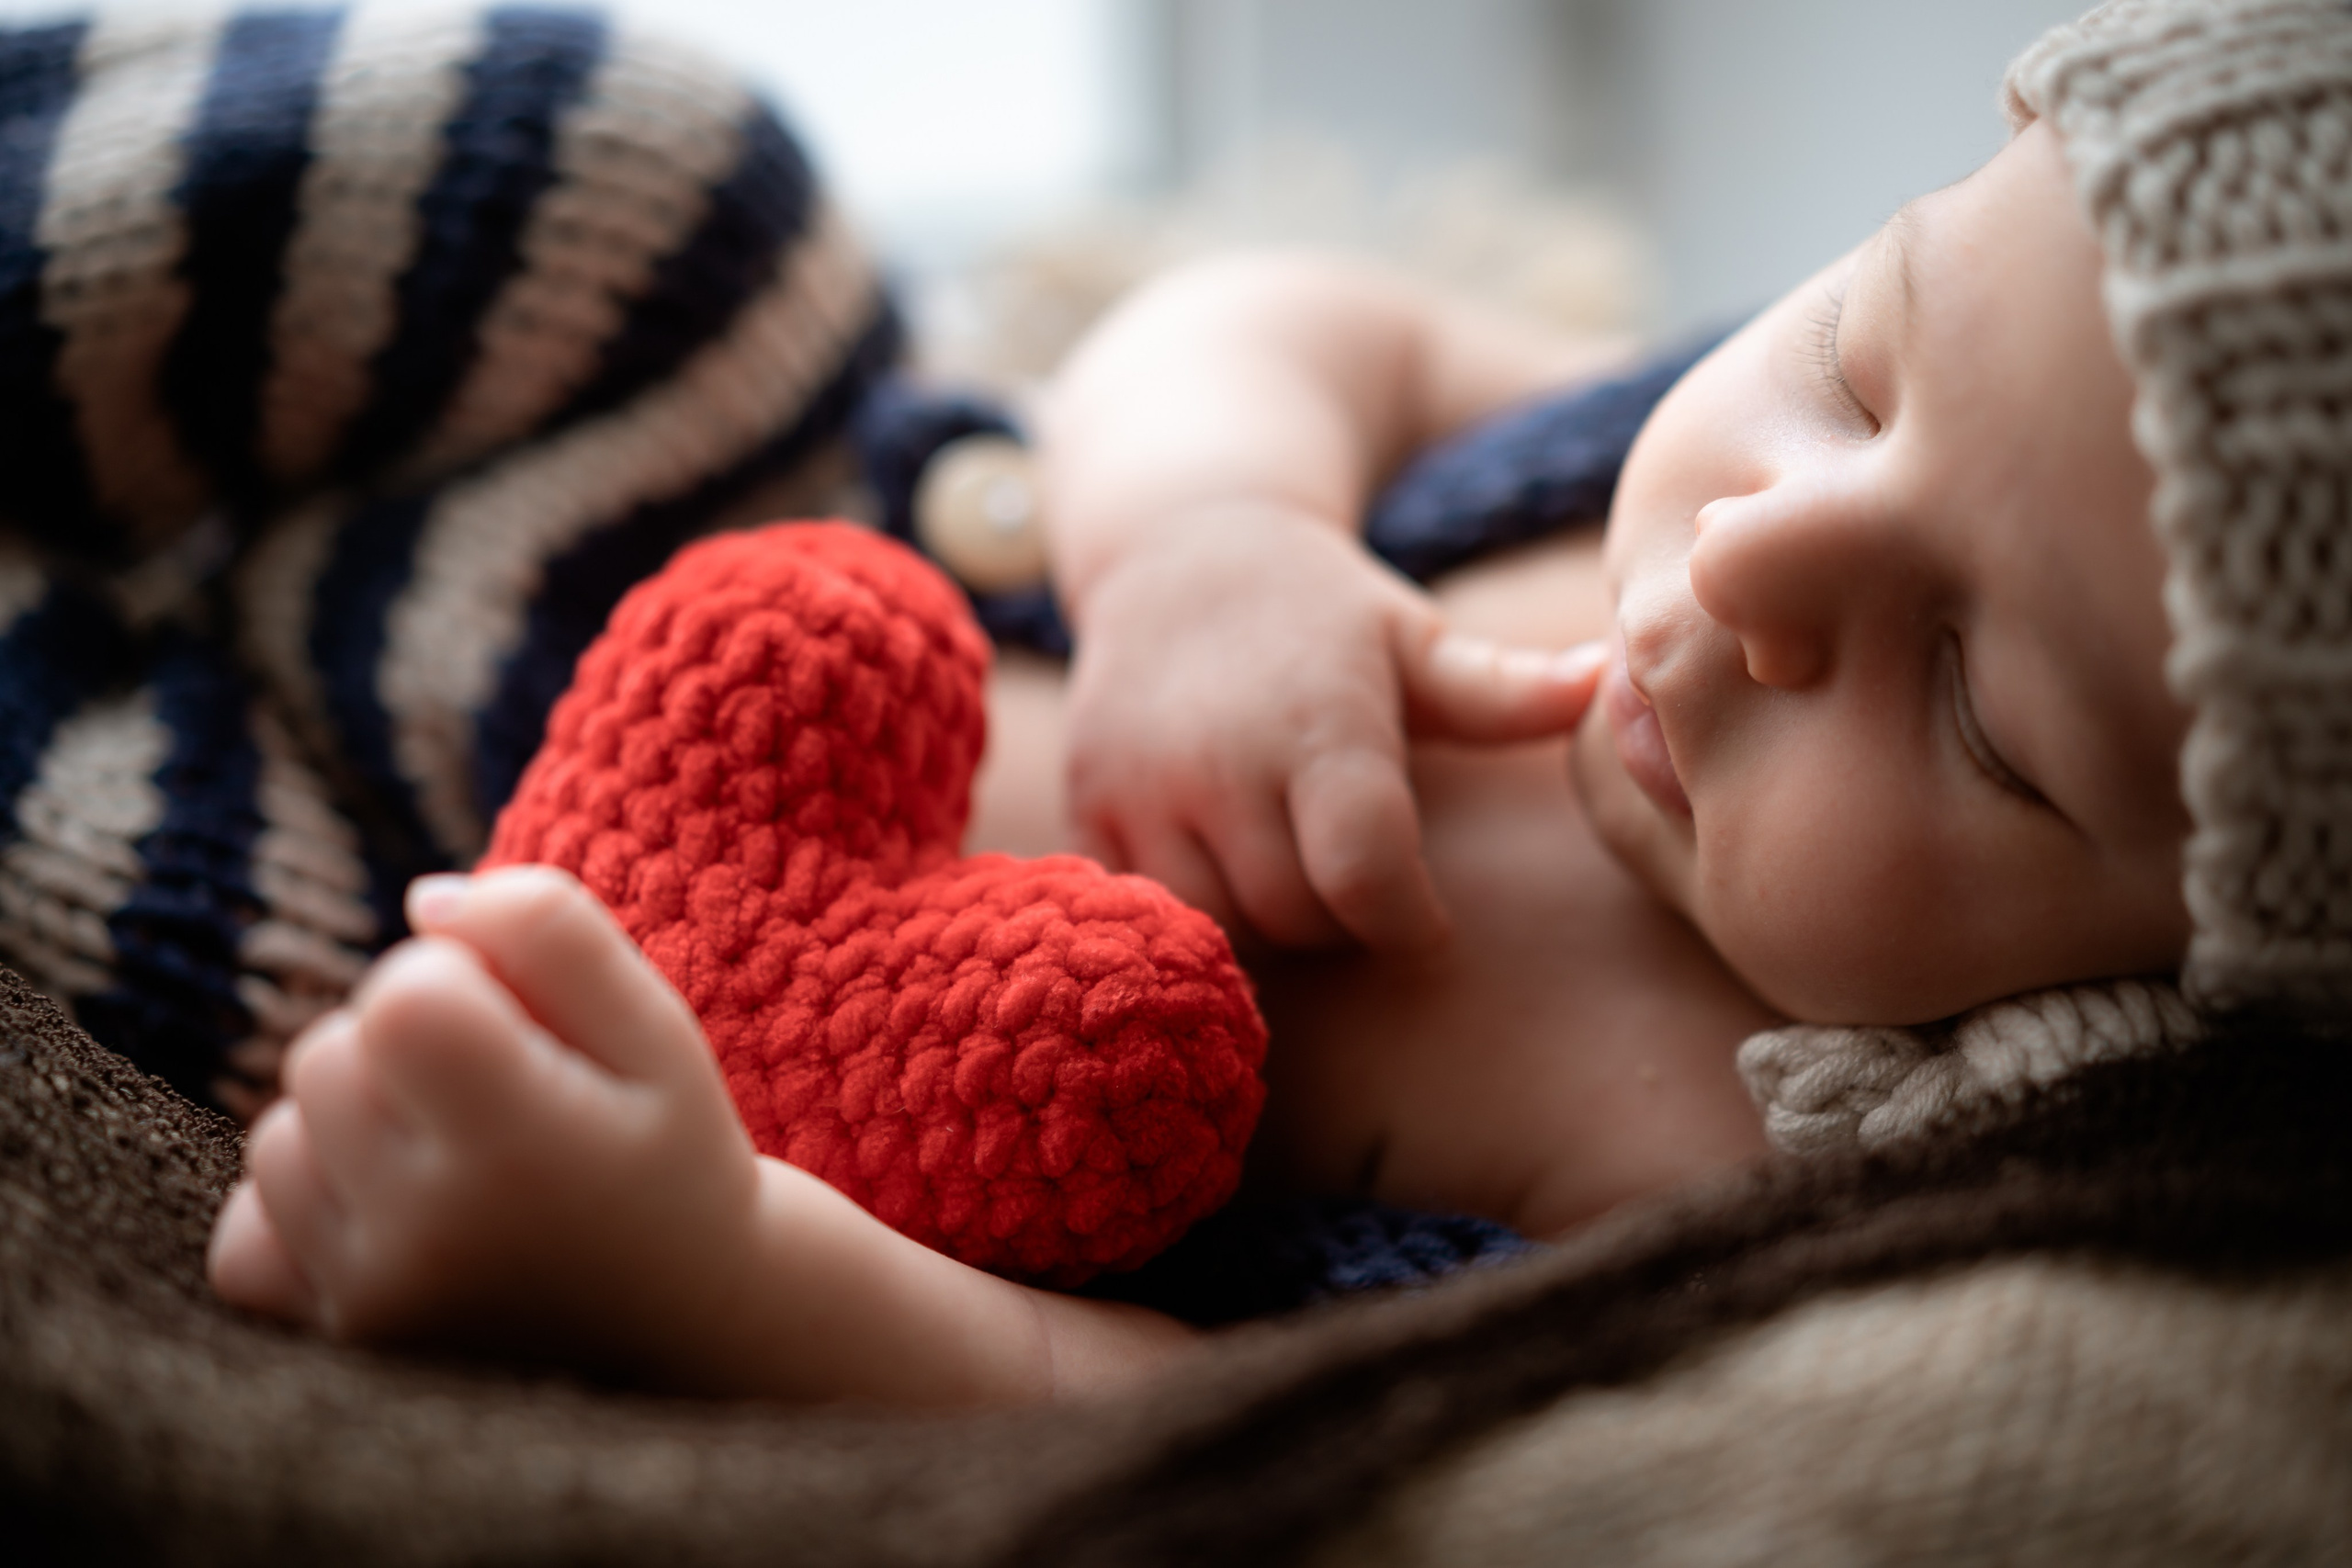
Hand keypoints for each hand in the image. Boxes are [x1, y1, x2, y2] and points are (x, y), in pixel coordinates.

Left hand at [206, 868, 762, 1378]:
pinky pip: (243, 1238)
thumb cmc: (671, 1148)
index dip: (460, 978)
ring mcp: (372, 1297)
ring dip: (354, 1121)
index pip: (401, 995)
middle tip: (504, 1093)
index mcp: (520, 1143)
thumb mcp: (657, 1027)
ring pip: (280, 1133)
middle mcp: (428, 1232)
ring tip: (459, 1153)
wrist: (690, 1317)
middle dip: (405, 1045)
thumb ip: (553, 931)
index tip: (529, 1027)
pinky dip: (302, 1207)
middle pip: (329, 1053)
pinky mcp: (339, 1339)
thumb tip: (423, 902)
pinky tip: (392, 1209)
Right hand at [1061, 507, 1605, 951]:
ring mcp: (1142, 785)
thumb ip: (1505, 690)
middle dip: (1343, 918)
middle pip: (1299, 915)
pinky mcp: (1088, 803)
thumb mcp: (1413, 639)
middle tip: (1360, 880)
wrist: (1175, 547)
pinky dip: (1193, 906)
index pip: (1365, 879)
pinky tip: (1224, 861)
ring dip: (1267, 921)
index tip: (1425, 920)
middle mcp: (1220, 760)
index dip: (1408, 922)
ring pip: (1220, 923)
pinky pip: (1148, 905)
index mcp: (1319, 723)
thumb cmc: (1320, 608)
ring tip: (1292, 867)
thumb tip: (1610, 689)